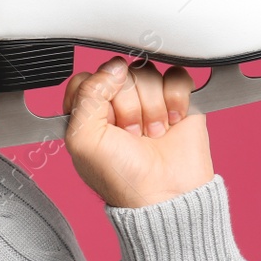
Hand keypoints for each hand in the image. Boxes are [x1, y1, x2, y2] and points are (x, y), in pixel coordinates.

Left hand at [61, 56, 214, 208]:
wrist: (166, 193)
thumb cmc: (121, 176)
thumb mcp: (83, 139)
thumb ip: (86, 96)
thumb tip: (113, 67)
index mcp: (88, 111)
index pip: (88, 77)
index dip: (99, 96)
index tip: (106, 120)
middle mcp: (116, 102)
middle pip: (120, 73)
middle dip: (128, 106)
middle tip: (131, 133)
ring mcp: (148, 99)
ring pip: (147, 73)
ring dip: (152, 107)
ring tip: (152, 133)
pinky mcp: (177, 99)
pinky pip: (176, 76)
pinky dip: (175, 99)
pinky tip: (173, 122)